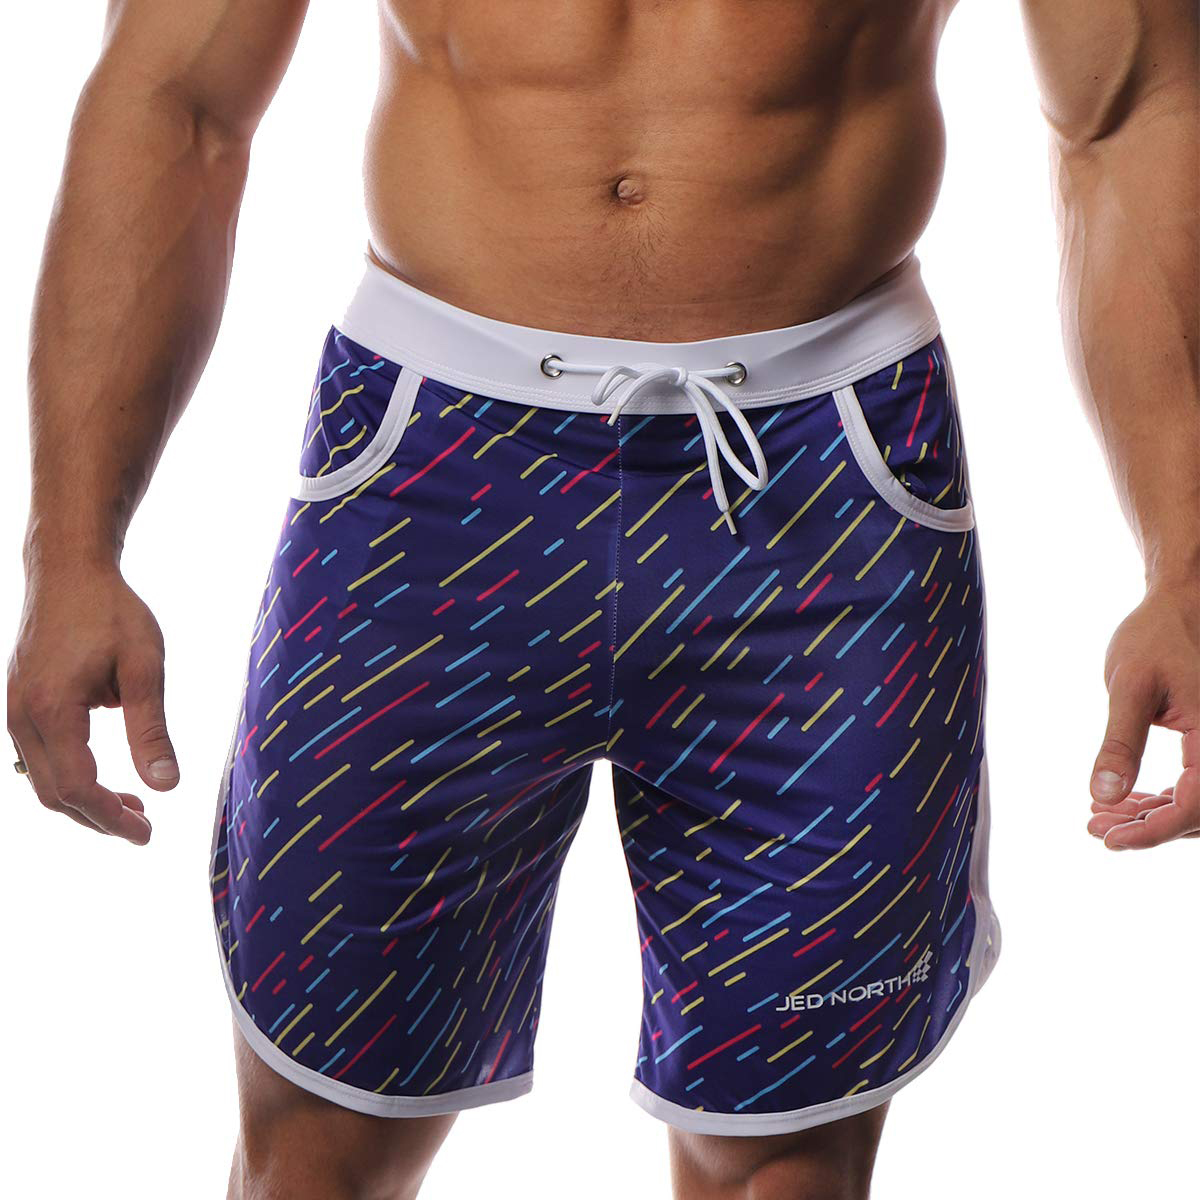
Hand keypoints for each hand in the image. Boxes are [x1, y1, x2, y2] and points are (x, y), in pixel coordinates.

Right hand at [7, 563, 177, 843]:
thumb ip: (151, 729)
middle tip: (144, 827)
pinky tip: (104, 777)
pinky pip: (37, 757)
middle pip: (54, 794)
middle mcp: (23, 716)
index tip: (148, 833)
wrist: (68, 569)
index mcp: (52, 711)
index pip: (78, 788)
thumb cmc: (111, 611)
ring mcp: (15, 710)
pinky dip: (69, 778)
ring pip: (42, 779)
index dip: (112, 819)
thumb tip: (167, 786)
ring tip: (133, 806)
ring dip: (84, 801)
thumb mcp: (144, 666)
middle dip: (99, 818)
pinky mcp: (20, 702)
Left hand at [1088, 584, 1198, 849]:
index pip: (1195, 805)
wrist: (1180, 605)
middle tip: (1095, 826)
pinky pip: (1195, 785)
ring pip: (1197, 803)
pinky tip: (1122, 801)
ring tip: (1100, 817)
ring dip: (1152, 817)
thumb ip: (1120, 742)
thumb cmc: (1156, 637)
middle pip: (1198, 812)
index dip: (1153, 832)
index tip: (1109, 840)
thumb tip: (1104, 794)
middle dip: (1147, 828)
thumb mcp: (1130, 688)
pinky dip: (1161, 799)